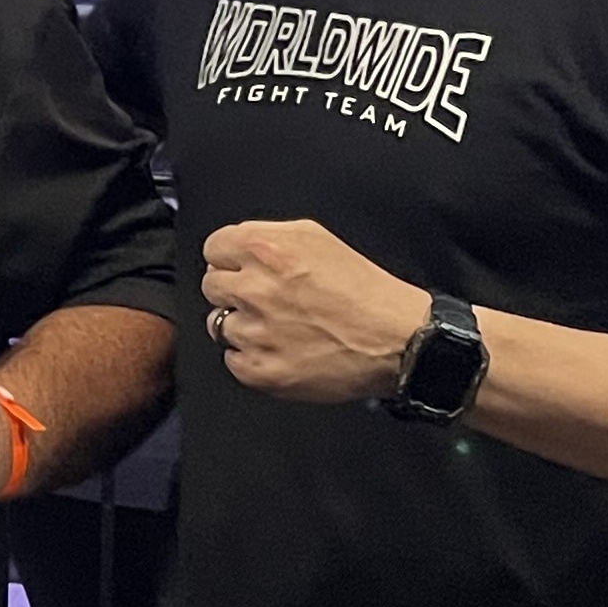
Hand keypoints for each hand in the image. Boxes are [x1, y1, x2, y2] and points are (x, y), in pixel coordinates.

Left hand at [200, 220, 424, 405]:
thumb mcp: (318, 238)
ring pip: (219, 324)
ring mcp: (254, 332)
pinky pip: (233, 360)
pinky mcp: (260, 370)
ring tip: (278, 327)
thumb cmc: (364, 289)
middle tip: (266, 299)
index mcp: (266, 250)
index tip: (243, 268)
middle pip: (211, 285)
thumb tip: (240, 246)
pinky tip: (281, 349)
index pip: (214, 248)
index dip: (230, 258)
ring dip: (243, 325)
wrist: (396, 339)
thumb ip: (271, 236)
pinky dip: (251, 357)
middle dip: (235, 289)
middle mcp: (254, 288)